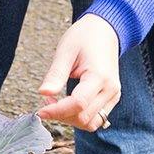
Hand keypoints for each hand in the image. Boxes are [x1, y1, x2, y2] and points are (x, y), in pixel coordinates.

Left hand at [37, 14, 121, 131]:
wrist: (106, 30)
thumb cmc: (85, 37)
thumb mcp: (65, 51)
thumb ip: (56, 74)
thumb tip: (43, 93)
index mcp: (99, 76)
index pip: (78, 104)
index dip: (57, 111)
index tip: (40, 110)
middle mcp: (110, 90)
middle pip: (84, 118)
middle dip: (62, 116)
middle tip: (46, 101)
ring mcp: (113, 95)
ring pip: (91, 123)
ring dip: (71, 119)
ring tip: (57, 103)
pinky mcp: (112, 98)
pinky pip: (96, 118)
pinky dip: (80, 116)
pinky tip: (68, 104)